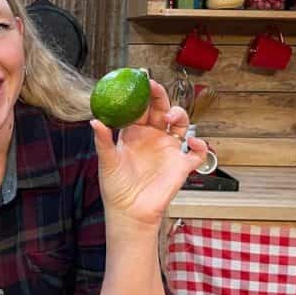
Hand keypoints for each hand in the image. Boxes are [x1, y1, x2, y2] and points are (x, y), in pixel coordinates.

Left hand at [91, 79, 208, 227]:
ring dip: (179, 115)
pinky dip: (200, 145)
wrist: (129, 212)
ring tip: (170, 117)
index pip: (141, 107)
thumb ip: (103, 141)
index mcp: (135, 132)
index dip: (142, 94)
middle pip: (161, 109)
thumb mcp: (107, 162)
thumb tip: (95, 120)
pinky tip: (191, 142)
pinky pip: (197, 153)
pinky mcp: (181, 166)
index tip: (140, 82)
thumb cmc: (116, 187)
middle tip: (155, 88)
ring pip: (180, 124)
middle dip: (161, 97)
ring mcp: (168, 150)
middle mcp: (153, 137)